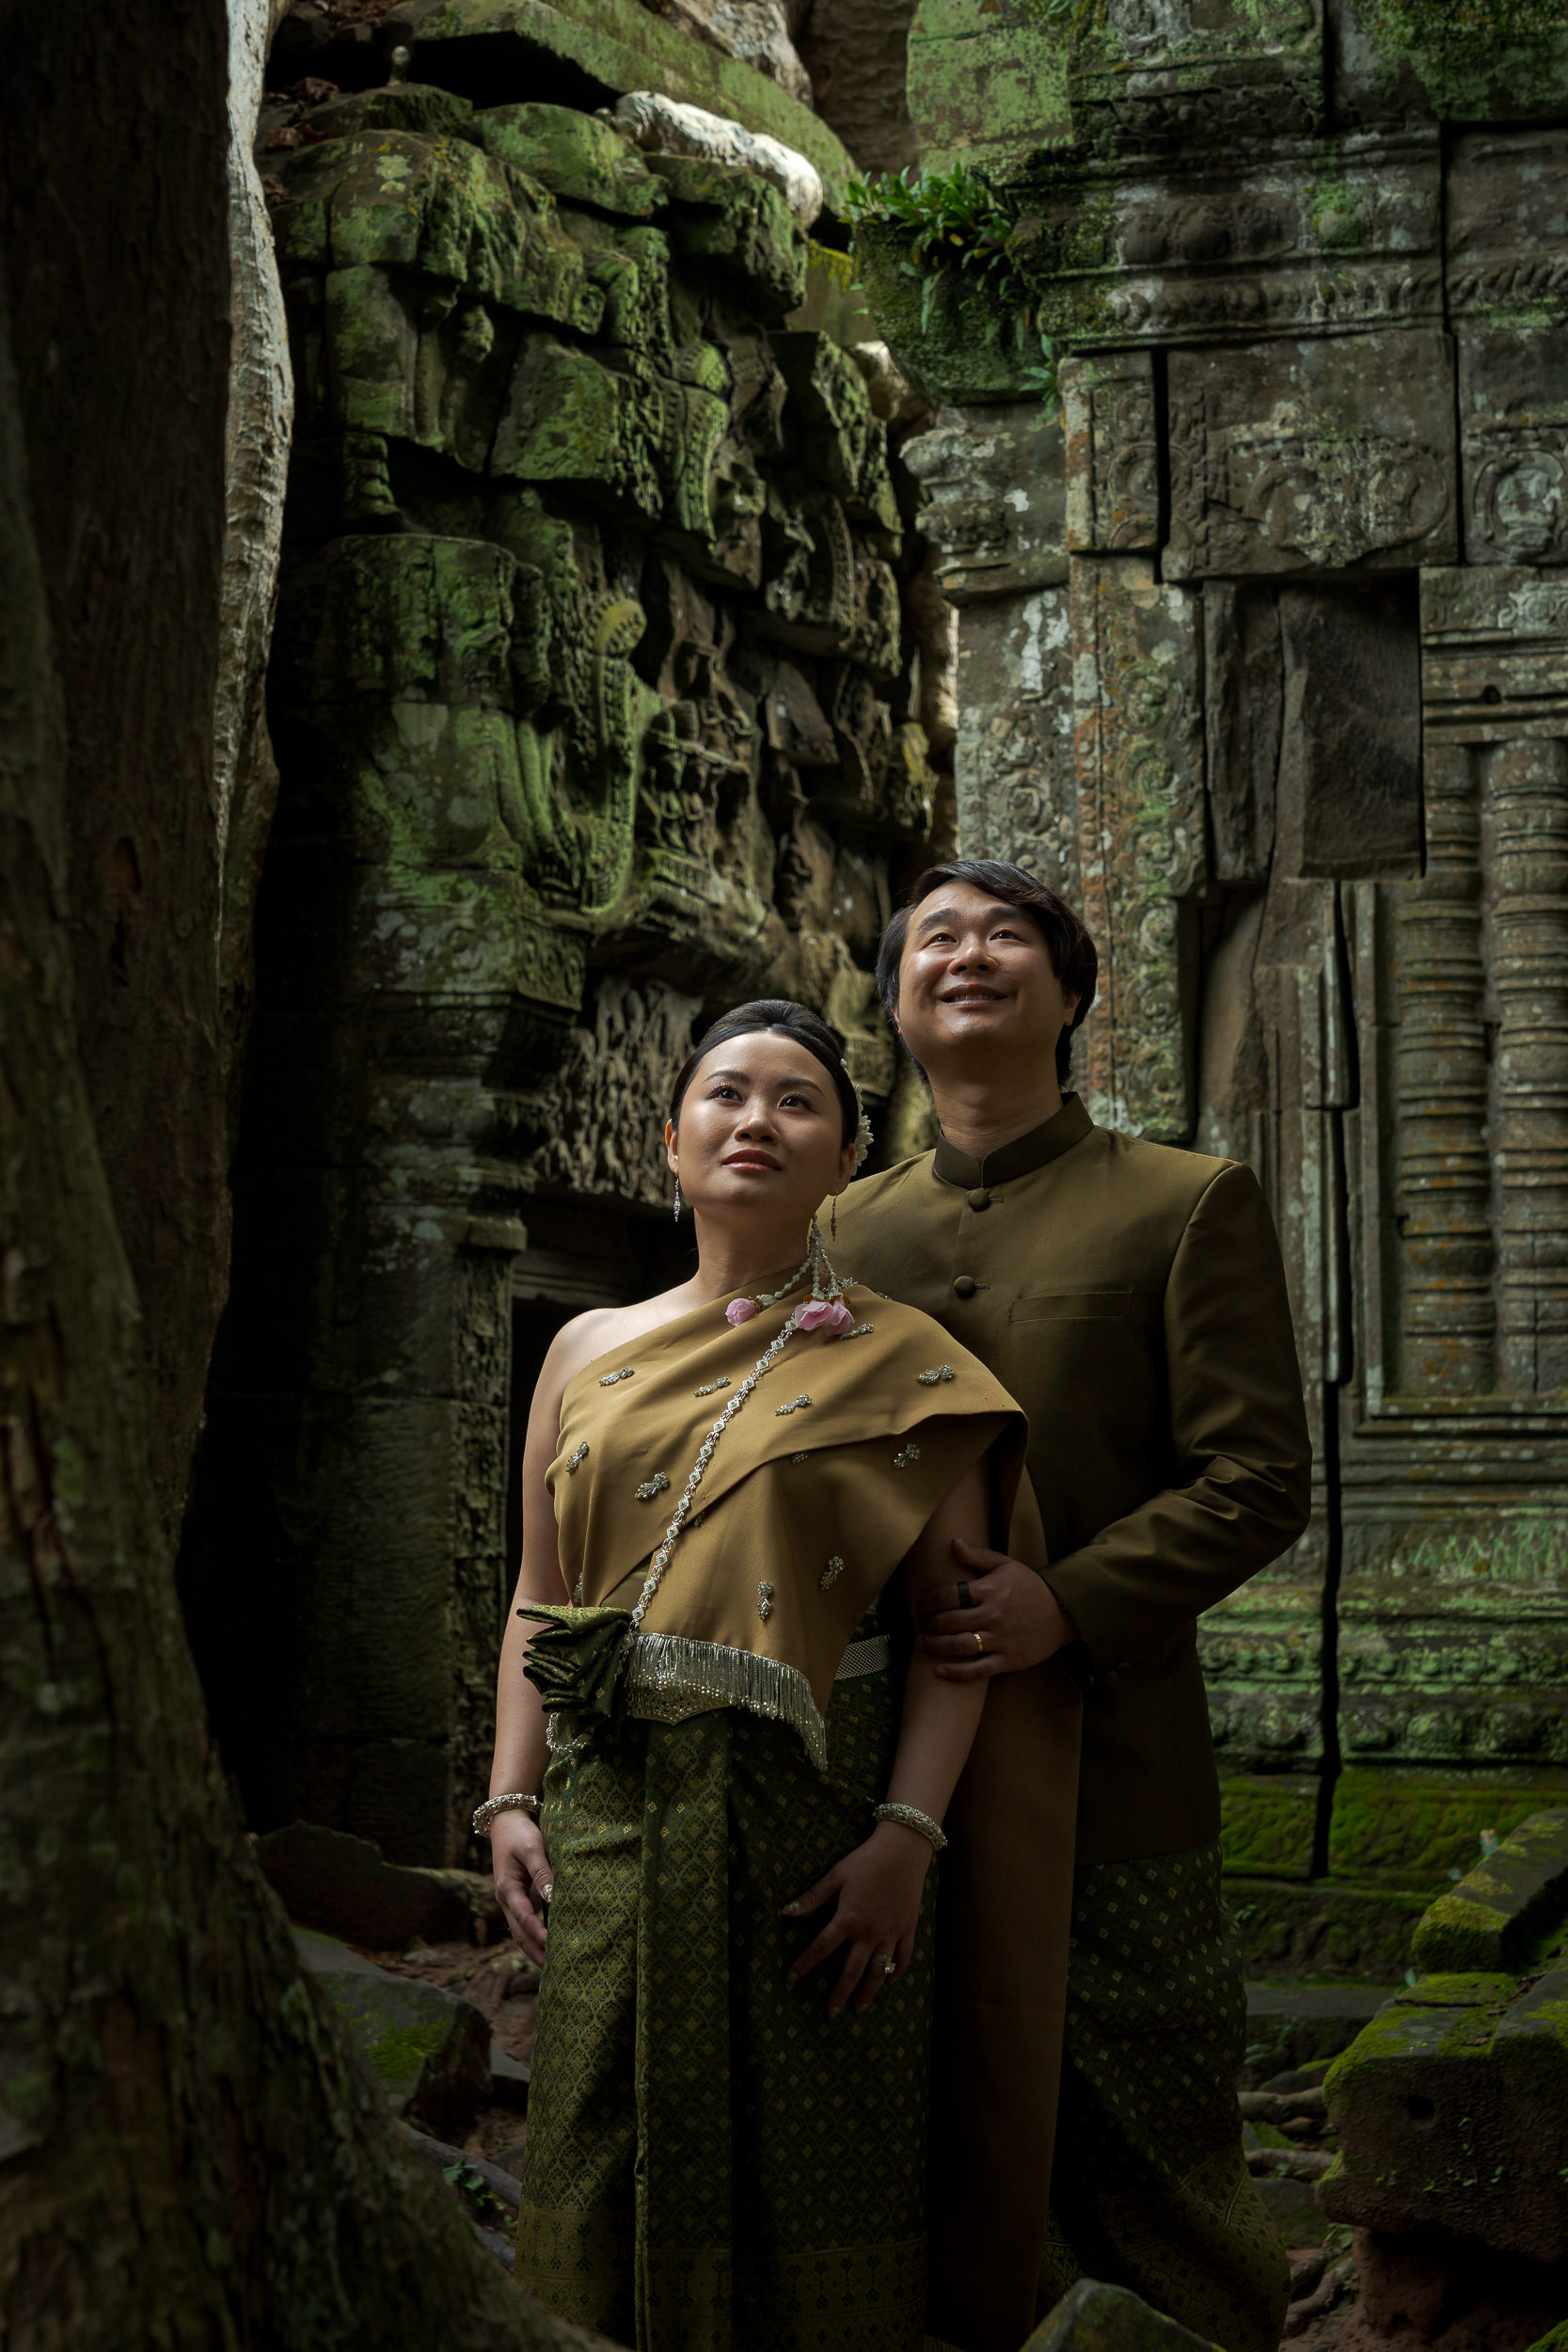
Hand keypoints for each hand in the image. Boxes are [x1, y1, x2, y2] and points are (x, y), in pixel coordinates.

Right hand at [491, 1808, 552, 1964]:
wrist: (506, 1821)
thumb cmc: (520, 1833)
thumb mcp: (532, 1848)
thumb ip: (542, 1872)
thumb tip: (553, 1897)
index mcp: (507, 1888)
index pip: (524, 1918)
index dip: (538, 1934)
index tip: (552, 1946)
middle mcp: (505, 1898)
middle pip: (518, 1932)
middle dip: (534, 1951)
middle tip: (552, 1970)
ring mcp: (508, 1899)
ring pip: (518, 1931)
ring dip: (532, 1948)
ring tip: (549, 1966)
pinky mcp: (515, 1897)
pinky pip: (521, 1922)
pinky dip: (531, 1936)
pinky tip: (543, 1944)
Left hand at [781, 1823, 929, 2016]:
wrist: (903, 1849)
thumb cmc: (866, 1860)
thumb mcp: (836, 1875)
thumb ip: (812, 1898)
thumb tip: (786, 1912)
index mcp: (848, 1919)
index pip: (820, 1948)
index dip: (804, 1965)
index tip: (791, 1979)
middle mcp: (869, 1932)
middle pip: (852, 1971)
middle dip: (840, 1994)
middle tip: (831, 2014)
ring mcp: (891, 1933)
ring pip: (878, 1971)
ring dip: (868, 1993)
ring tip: (859, 2008)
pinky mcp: (908, 1929)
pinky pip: (903, 1958)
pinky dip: (895, 1972)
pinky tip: (889, 1982)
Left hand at [916, 1538, 1075, 1679]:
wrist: (1062, 1613)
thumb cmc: (1030, 1587)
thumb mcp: (1006, 1565)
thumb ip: (978, 1556)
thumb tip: (953, 1543)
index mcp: (991, 1591)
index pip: (949, 1596)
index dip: (929, 1601)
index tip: (922, 1604)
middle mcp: (993, 1616)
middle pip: (950, 1622)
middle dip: (929, 1623)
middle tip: (921, 1622)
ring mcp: (1000, 1640)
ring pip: (959, 1646)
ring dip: (935, 1646)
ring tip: (922, 1642)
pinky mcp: (1007, 1661)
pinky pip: (977, 1671)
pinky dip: (956, 1673)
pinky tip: (939, 1671)